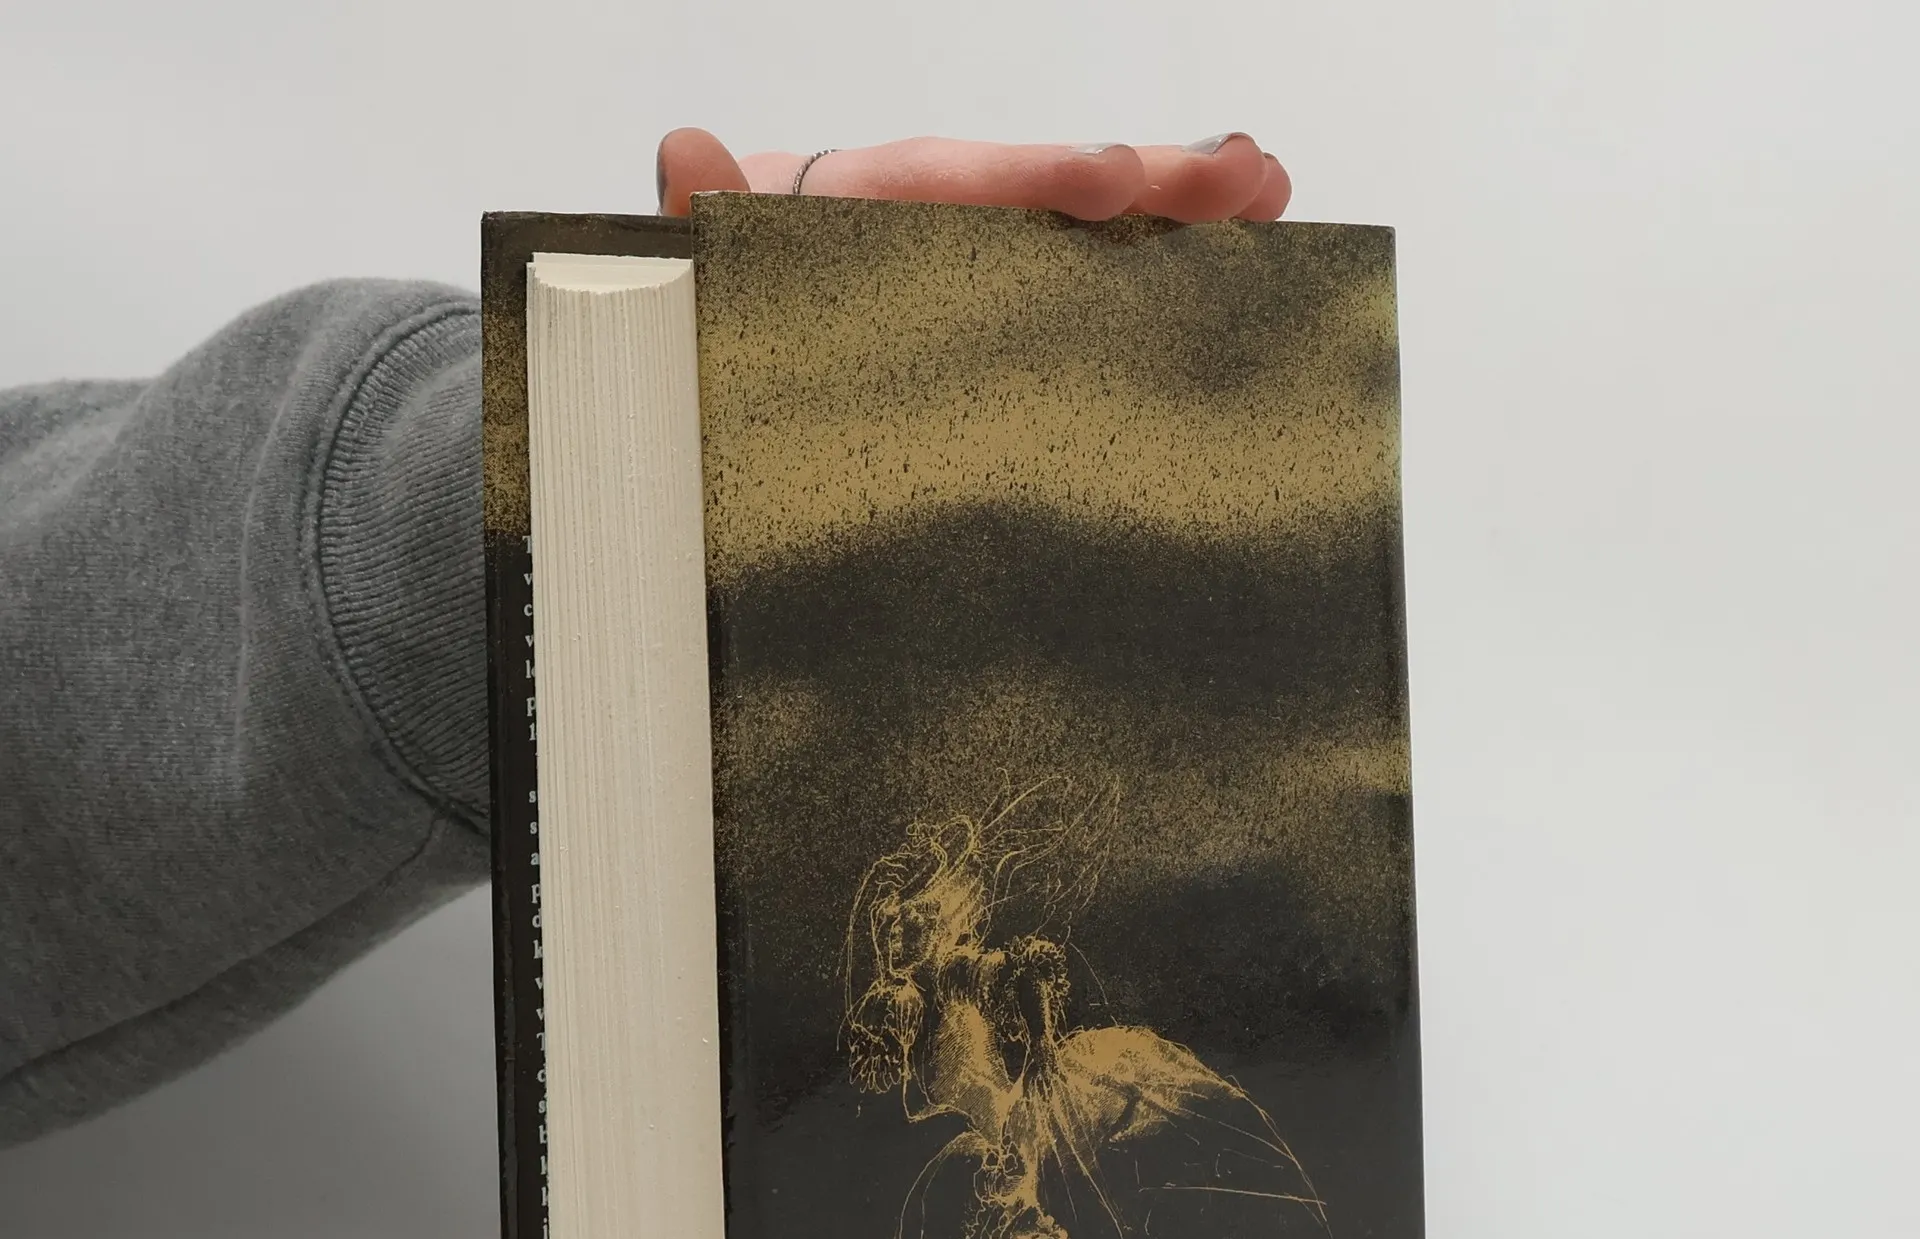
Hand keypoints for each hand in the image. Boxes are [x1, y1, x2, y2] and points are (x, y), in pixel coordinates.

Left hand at [657, 129, 1289, 224]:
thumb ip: (704, 217)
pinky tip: (1244, 246)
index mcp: (868, 200)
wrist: (734, 289)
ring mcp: (983, 241)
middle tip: (1243, 174)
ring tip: (1271, 191)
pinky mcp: (1009, 281)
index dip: (1037, 179)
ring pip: (1090, 216)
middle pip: (1051, 181)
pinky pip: (1092, 263)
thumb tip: (685, 151)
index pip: (959, 181)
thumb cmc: (730, 284)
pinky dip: (1164, 252)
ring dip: (1183, 201)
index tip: (1110, 182)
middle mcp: (941, 207)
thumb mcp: (708, 261)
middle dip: (1149, 177)